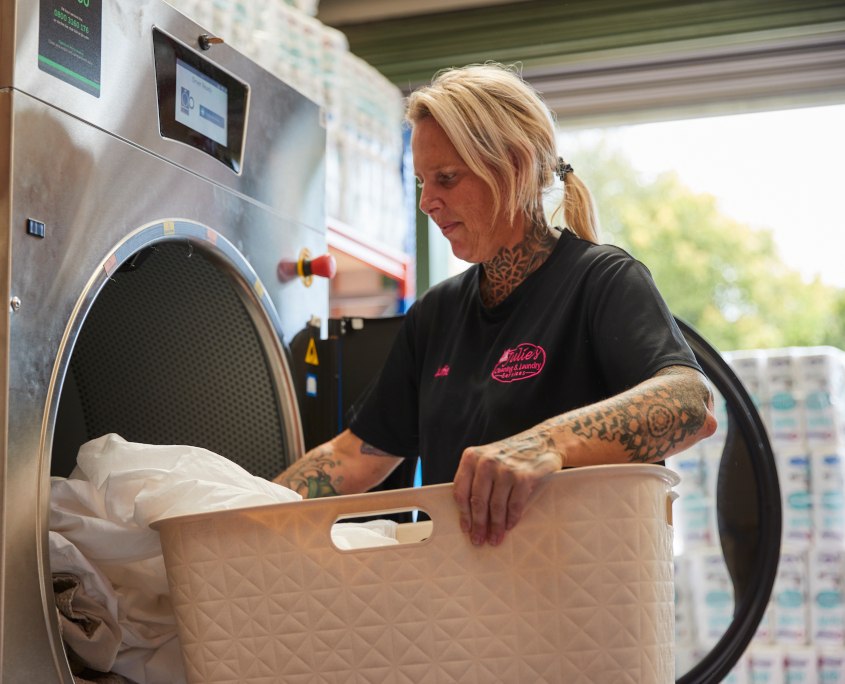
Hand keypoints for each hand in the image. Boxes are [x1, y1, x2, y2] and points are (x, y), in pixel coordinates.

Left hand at [452, 429, 562, 545]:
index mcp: (471, 457)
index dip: (463, 513)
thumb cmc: (512, 455)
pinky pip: (514, 505)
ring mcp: (505, 469)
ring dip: (495, 526)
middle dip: (478, 525)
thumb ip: (477, 478)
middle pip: (477, 501)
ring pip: (496, 506)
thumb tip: (470, 514)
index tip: (465, 529)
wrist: (543, 441)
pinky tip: (509, 526)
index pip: (461, 491)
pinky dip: (511, 518)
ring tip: (495, 538)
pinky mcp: (523, 477)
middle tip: (478, 540)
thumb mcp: (488, 458)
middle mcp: (486, 461)